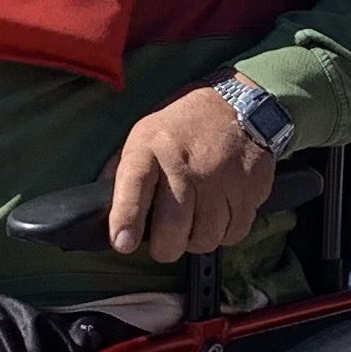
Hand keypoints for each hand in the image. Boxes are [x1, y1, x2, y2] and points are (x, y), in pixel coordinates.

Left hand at [108, 84, 280, 260]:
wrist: (234, 104)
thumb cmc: (180, 128)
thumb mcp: (144, 137)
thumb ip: (123, 174)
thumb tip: (101, 211)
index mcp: (151, 149)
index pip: (135, 186)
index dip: (128, 218)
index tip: (124, 243)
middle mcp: (186, 165)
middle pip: (173, 228)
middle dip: (165, 247)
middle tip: (166, 242)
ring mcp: (221, 179)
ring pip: (205, 239)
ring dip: (196, 240)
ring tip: (194, 223)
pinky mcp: (249, 189)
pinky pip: (234, 233)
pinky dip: (224, 233)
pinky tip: (219, 215)